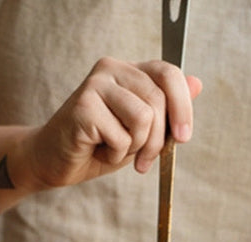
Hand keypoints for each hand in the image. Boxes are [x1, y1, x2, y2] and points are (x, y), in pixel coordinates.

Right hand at [21, 58, 201, 189]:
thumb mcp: (139, 130)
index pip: (168, 75)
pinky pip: (120, 136)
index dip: (183, 107)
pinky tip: (95, 149)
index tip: (183, 138)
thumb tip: (198, 83)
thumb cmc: (96, 146)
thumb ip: (165, 109)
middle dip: (156, 140)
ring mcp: (95, 85)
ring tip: (113, 149)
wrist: (52, 162)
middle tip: (142, 161)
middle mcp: (111, 69)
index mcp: (128, 71)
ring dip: (133, 146)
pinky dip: (113, 154)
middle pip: (158, 101)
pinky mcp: (83, 107)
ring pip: (143, 118)